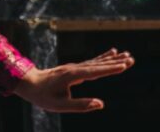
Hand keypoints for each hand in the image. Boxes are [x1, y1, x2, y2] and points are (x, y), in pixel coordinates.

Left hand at [10, 49, 132, 113]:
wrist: (28, 83)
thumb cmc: (43, 96)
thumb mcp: (60, 105)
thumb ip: (80, 105)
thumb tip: (101, 104)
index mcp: (72, 75)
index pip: (94, 72)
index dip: (109, 69)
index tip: (124, 66)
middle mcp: (74, 68)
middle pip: (98, 64)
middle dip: (115, 62)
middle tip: (131, 58)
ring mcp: (74, 67)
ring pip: (96, 62)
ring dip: (112, 59)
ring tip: (127, 54)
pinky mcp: (74, 69)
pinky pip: (92, 63)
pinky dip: (103, 58)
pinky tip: (111, 54)